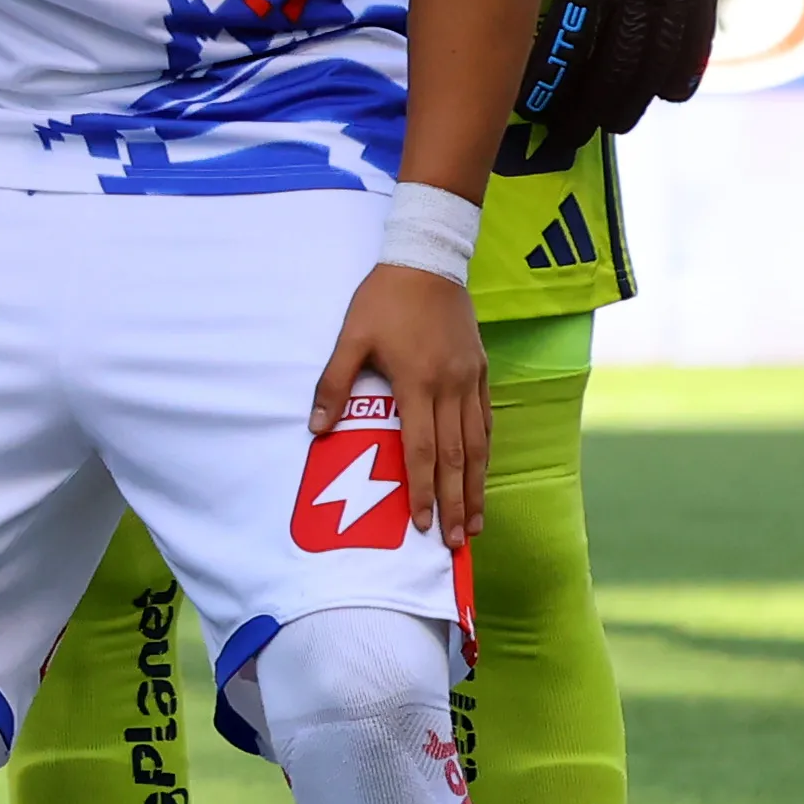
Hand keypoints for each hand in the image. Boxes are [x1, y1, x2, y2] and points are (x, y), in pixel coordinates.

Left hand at [313, 264, 489, 541]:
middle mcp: (450, 387)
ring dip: (476, 485)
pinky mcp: (480, 371)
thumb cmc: (382, 300)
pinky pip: (486, 421)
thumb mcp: (349, 338)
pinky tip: (482, 473)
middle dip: (455, 502)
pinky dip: (486, 452)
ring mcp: (470, 380)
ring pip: (478, 444)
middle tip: (457, 541)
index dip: (421, 489)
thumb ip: (334, 384)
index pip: (421, 449)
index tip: (420, 524)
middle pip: (456, 457)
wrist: (428, 262)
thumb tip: (317, 428)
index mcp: (417, 382)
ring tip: (475, 521)